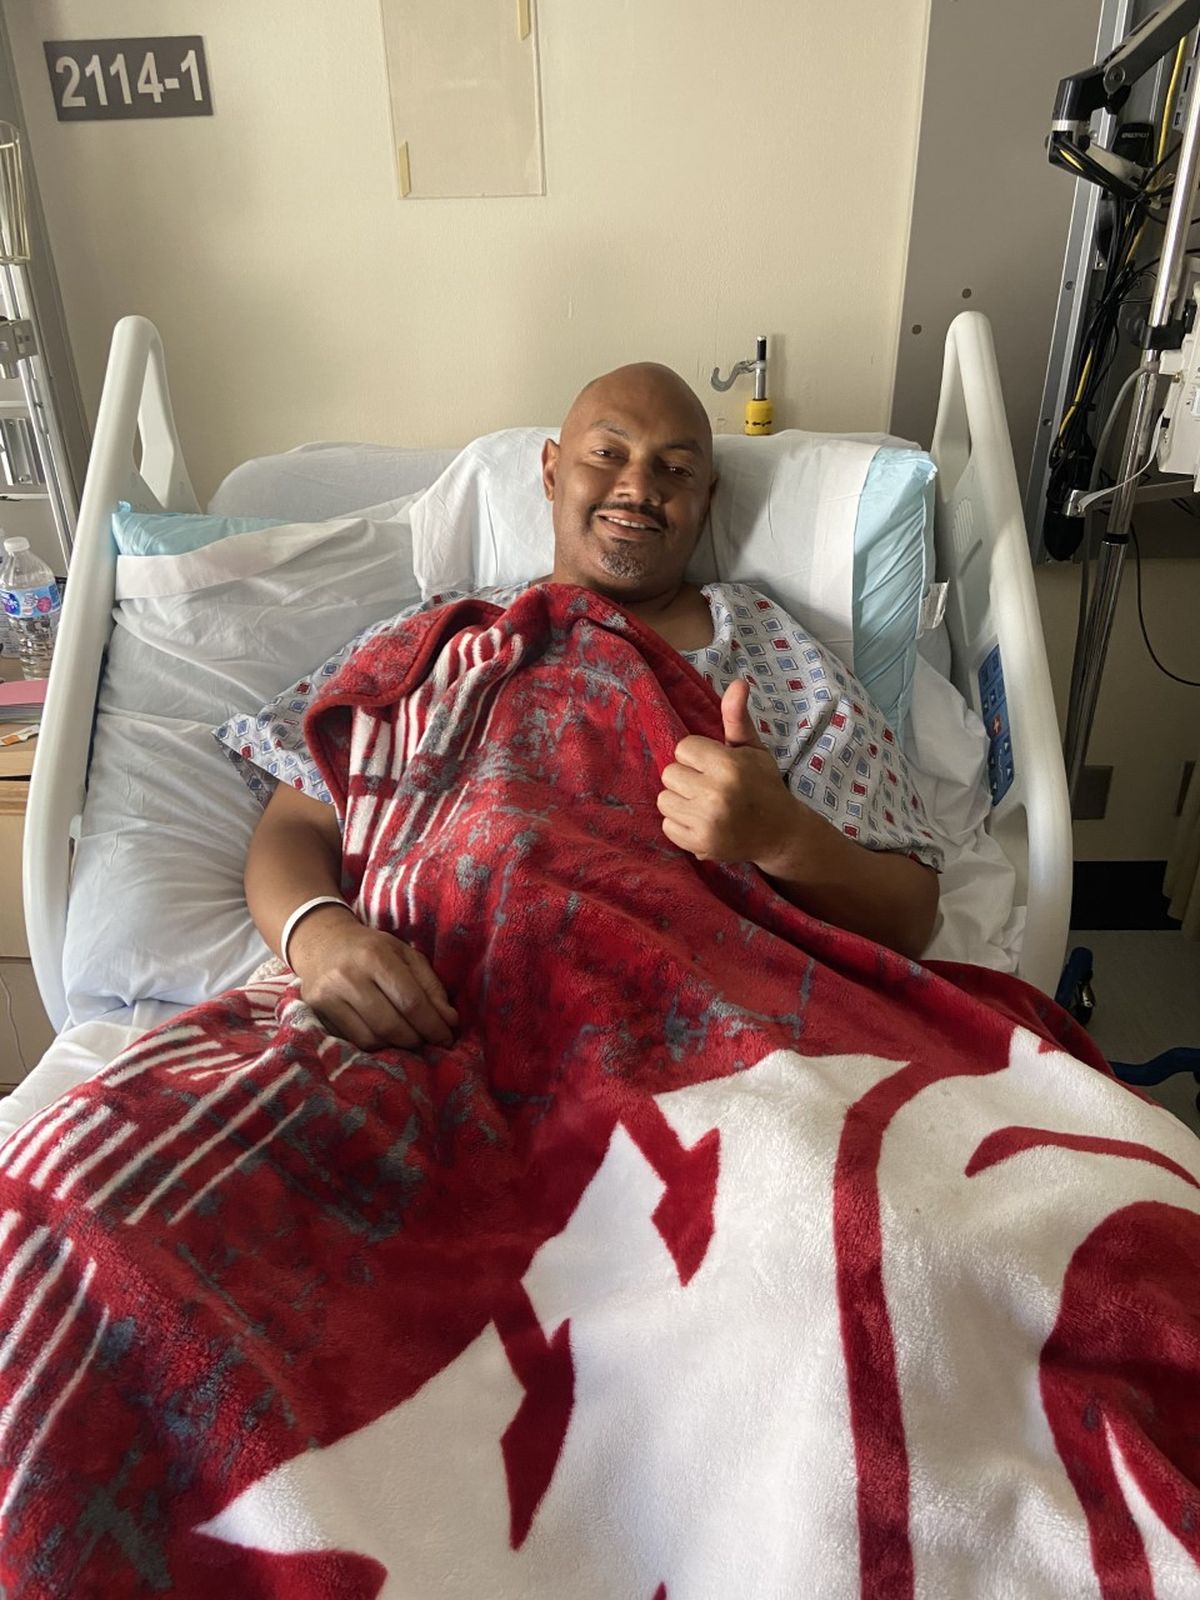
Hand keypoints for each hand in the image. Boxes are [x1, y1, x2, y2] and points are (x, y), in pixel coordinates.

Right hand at [287, 903, 458, 1052]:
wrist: (322, 944)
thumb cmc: (373, 949)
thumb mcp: (406, 955)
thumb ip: (430, 986)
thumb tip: (449, 1021)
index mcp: (375, 956)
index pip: (410, 1001)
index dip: (433, 1025)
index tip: (448, 1038)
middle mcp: (348, 976)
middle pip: (391, 1024)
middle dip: (417, 1039)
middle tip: (430, 1040)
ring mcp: (328, 996)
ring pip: (372, 1038)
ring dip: (398, 1045)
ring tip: (410, 1037)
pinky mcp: (317, 1012)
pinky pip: (355, 1041)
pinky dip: (378, 1044)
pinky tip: (386, 1036)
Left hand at [657, 680, 807, 870]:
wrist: (780, 833)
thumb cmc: (763, 785)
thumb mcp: (753, 749)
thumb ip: (737, 717)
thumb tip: (738, 682)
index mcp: (728, 766)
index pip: (683, 748)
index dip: (698, 756)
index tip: (715, 766)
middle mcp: (716, 794)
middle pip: (670, 773)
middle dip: (687, 777)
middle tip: (709, 786)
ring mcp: (706, 822)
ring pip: (664, 799)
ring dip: (680, 801)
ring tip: (703, 804)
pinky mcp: (699, 845)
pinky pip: (667, 825)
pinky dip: (680, 824)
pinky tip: (701, 822)